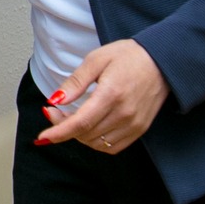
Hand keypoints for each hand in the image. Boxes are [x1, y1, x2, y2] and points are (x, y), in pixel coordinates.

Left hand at [34, 39, 169, 153]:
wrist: (162, 61)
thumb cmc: (128, 56)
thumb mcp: (97, 59)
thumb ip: (75, 82)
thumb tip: (55, 99)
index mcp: (111, 94)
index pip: (80, 123)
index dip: (58, 132)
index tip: (42, 137)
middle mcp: (124, 113)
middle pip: (85, 134)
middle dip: (64, 127)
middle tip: (55, 111)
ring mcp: (134, 124)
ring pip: (96, 143)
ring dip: (79, 135)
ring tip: (72, 117)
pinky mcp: (140, 130)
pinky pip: (112, 147)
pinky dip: (96, 142)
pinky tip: (90, 127)